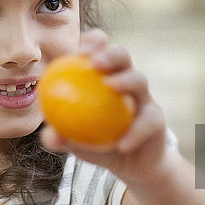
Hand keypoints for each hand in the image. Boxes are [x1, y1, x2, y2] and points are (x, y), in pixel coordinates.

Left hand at [40, 29, 169, 183]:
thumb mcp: (72, 141)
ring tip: (112, 86)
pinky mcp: (156, 117)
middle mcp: (123, 78)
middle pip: (121, 54)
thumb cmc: (96, 142)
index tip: (80, 51)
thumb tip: (49, 134)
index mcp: (102, 75)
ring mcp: (142, 96)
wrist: (129, 162)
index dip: (91, 42)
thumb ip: (58, 136)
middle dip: (110, 53)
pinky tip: (122, 144)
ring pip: (139, 79)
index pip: (98, 48)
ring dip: (126, 79)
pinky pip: (148, 120)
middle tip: (95, 64)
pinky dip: (135, 132)